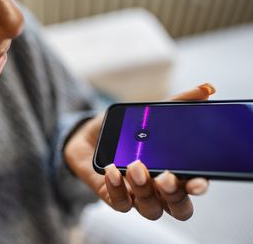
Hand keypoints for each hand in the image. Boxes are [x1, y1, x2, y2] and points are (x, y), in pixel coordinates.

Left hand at [64, 83, 215, 220]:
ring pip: (150, 209)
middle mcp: (159, 188)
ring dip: (145, 190)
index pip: (193, 187)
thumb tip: (206, 88)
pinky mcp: (114, 196)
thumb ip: (177, 103)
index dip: (198, 187)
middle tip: (165, 176)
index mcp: (173, 171)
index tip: (197, 180)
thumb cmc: (125, 130)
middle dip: (174, 194)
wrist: (90, 137)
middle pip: (177, 207)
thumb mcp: (149, 114)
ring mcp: (136, 195)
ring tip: (135, 165)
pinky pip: (120, 203)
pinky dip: (117, 188)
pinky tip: (112, 170)